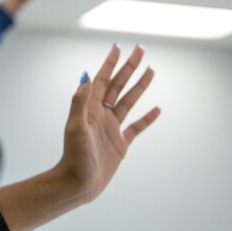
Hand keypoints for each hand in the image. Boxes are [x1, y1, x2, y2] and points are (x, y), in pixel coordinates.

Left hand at [58, 44, 160, 203]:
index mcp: (90, 110)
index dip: (110, 64)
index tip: (118, 47)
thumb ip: (80, 102)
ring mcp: (111, 129)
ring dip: (139, 86)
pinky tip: (157, 109)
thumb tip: (85, 76)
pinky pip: (136, 127)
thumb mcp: (76, 128)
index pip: (102, 80)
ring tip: (151, 70)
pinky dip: (147, 118)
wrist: (77, 184)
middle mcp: (101, 116)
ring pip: (128, 102)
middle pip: (118, 86)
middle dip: (129, 68)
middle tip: (141, 50)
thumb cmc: (74, 158)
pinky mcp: (120, 144)